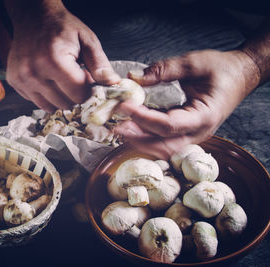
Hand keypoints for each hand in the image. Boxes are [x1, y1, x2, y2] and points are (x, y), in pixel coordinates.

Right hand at [5, 0, 119, 111]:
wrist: (33, 16)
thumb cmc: (62, 27)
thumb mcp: (87, 40)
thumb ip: (100, 64)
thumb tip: (112, 84)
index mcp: (54, 61)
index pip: (79, 94)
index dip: (88, 89)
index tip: (87, 78)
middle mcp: (34, 72)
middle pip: (65, 103)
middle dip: (74, 94)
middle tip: (75, 77)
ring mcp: (22, 79)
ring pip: (50, 106)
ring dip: (60, 96)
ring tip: (61, 78)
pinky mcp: (15, 82)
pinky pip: (36, 101)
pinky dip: (46, 95)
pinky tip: (48, 78)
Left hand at [114, 49, 259, 158]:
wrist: (241, 75)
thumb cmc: (222, 69)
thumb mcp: (194, 62)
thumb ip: (164, 69)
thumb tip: (134, 77)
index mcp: (205, 115)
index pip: (169, 125)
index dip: (144, 118)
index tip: (125, 107)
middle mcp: (199, 131)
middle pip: (165, 146)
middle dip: (139, 139)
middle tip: (117, 126)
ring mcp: (193, 135)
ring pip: (164, 148)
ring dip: (141, 141)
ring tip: (120, 128)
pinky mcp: (186, 132)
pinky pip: (165, 141)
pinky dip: (147, 136)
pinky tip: (132, 126)